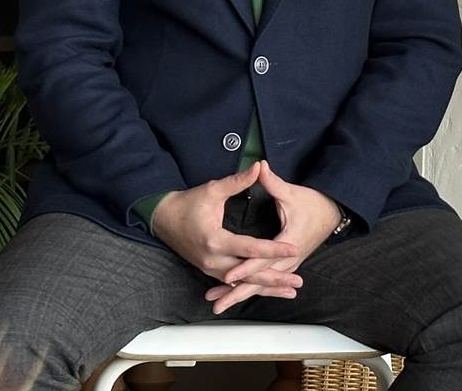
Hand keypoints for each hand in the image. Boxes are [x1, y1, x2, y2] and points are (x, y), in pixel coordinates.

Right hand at [150, 163, 301, 295]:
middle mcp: (213, 260)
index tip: (292, 249)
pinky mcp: (210, 271)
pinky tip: (268, 292)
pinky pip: (234, 284)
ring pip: (242, 284)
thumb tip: (258, 167)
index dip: (273, 249)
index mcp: (215, 240)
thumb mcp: (212, 190)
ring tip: (290, 292)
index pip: (250, 248)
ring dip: (267, 288)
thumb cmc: (188, 203)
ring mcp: (211, 269)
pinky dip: (252, 288)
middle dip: (275, 279)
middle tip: (298, 283)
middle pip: (249, 274)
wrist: (163, 219)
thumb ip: (237, 182)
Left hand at [205, 162, 340, 313]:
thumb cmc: (313, 203)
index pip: (263, 258)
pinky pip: (267, 281)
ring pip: (262, 284)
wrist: (332, 213)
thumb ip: (273, 183)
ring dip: (241, 294)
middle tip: (217, 304)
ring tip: (220, 304)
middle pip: (260, 279)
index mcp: (289, 241)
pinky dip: (252, 289)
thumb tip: (259, 166)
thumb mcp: (292, 193)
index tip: (228, 275)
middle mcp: (290, 258)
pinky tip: (237, 295)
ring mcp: (289, 264)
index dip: (245, 266)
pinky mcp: (287, 265)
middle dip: (238, 292)